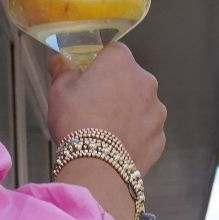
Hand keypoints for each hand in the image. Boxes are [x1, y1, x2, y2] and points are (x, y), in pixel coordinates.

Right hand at [46, 42, 166, 174]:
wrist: (97, 167)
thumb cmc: (77, 123)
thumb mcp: (59, 91)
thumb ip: (62, 70)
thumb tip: (59, 61)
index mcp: (120, 62)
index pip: (112, 51)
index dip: (98, 63)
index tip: (87, 76)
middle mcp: (145, 81)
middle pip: (129, 78)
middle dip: (114, 88)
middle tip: (92, 105)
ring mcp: (156, 110)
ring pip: (140, 104)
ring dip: (126, 111)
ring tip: (104, 129)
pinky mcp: (159, 136)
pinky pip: (145, 130)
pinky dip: (134, 134)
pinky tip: (116, 144)